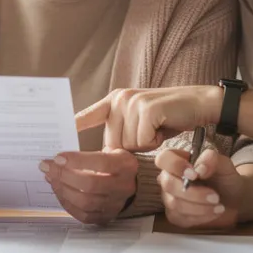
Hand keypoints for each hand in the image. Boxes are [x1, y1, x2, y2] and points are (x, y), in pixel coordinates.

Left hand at [40, 148, 138, 224]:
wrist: (130, 182)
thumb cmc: (113, 163)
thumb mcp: (108, 149)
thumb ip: (87, 151)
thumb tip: (58, 158)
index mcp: (126, 165)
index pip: (102, 163)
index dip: (77, 161)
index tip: (58, 158)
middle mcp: (124, 186)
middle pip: (91, 184)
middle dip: (64, 175)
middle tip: (48, 167)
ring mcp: (115, 204)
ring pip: (85, 202)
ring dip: (63, 190)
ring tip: (51, 179)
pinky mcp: (106, 216)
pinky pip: (84, 215)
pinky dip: (67, 204)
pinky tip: (59, 192)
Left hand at [74, 86, 221, 150]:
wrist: (199, 104)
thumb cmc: (169, 118)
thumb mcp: (140, 123)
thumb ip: (121, 132)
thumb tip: (104, 154)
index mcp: (114, 101)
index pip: (87, 115)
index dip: (71, 126)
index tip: (53, 137)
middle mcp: (120, 98)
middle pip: (112, 144)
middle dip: (132, 148)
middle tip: (150, 133)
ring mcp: (132, 101)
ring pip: (128, 146)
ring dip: (146, 145)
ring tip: (158, 129)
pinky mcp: (146, 108)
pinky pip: (142, 142)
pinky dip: (156, 142)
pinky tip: (164, 128)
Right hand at [156, 147, 241, 229]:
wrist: (234, 201)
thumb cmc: (225, 179)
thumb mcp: (224, 165)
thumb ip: (212, 159)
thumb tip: (199, 169)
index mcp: (177, 159)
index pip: (163, 158)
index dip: (176, 166)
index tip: (195, 175)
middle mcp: (169, 177)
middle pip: (168, 184)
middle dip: (194, 193)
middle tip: (215, 196)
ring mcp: (169, 197)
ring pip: (174, 203)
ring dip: (200, 207)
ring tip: (218, 206)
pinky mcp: (174, 215)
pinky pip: (180, 218)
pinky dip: (200, 217)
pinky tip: (213, 212)